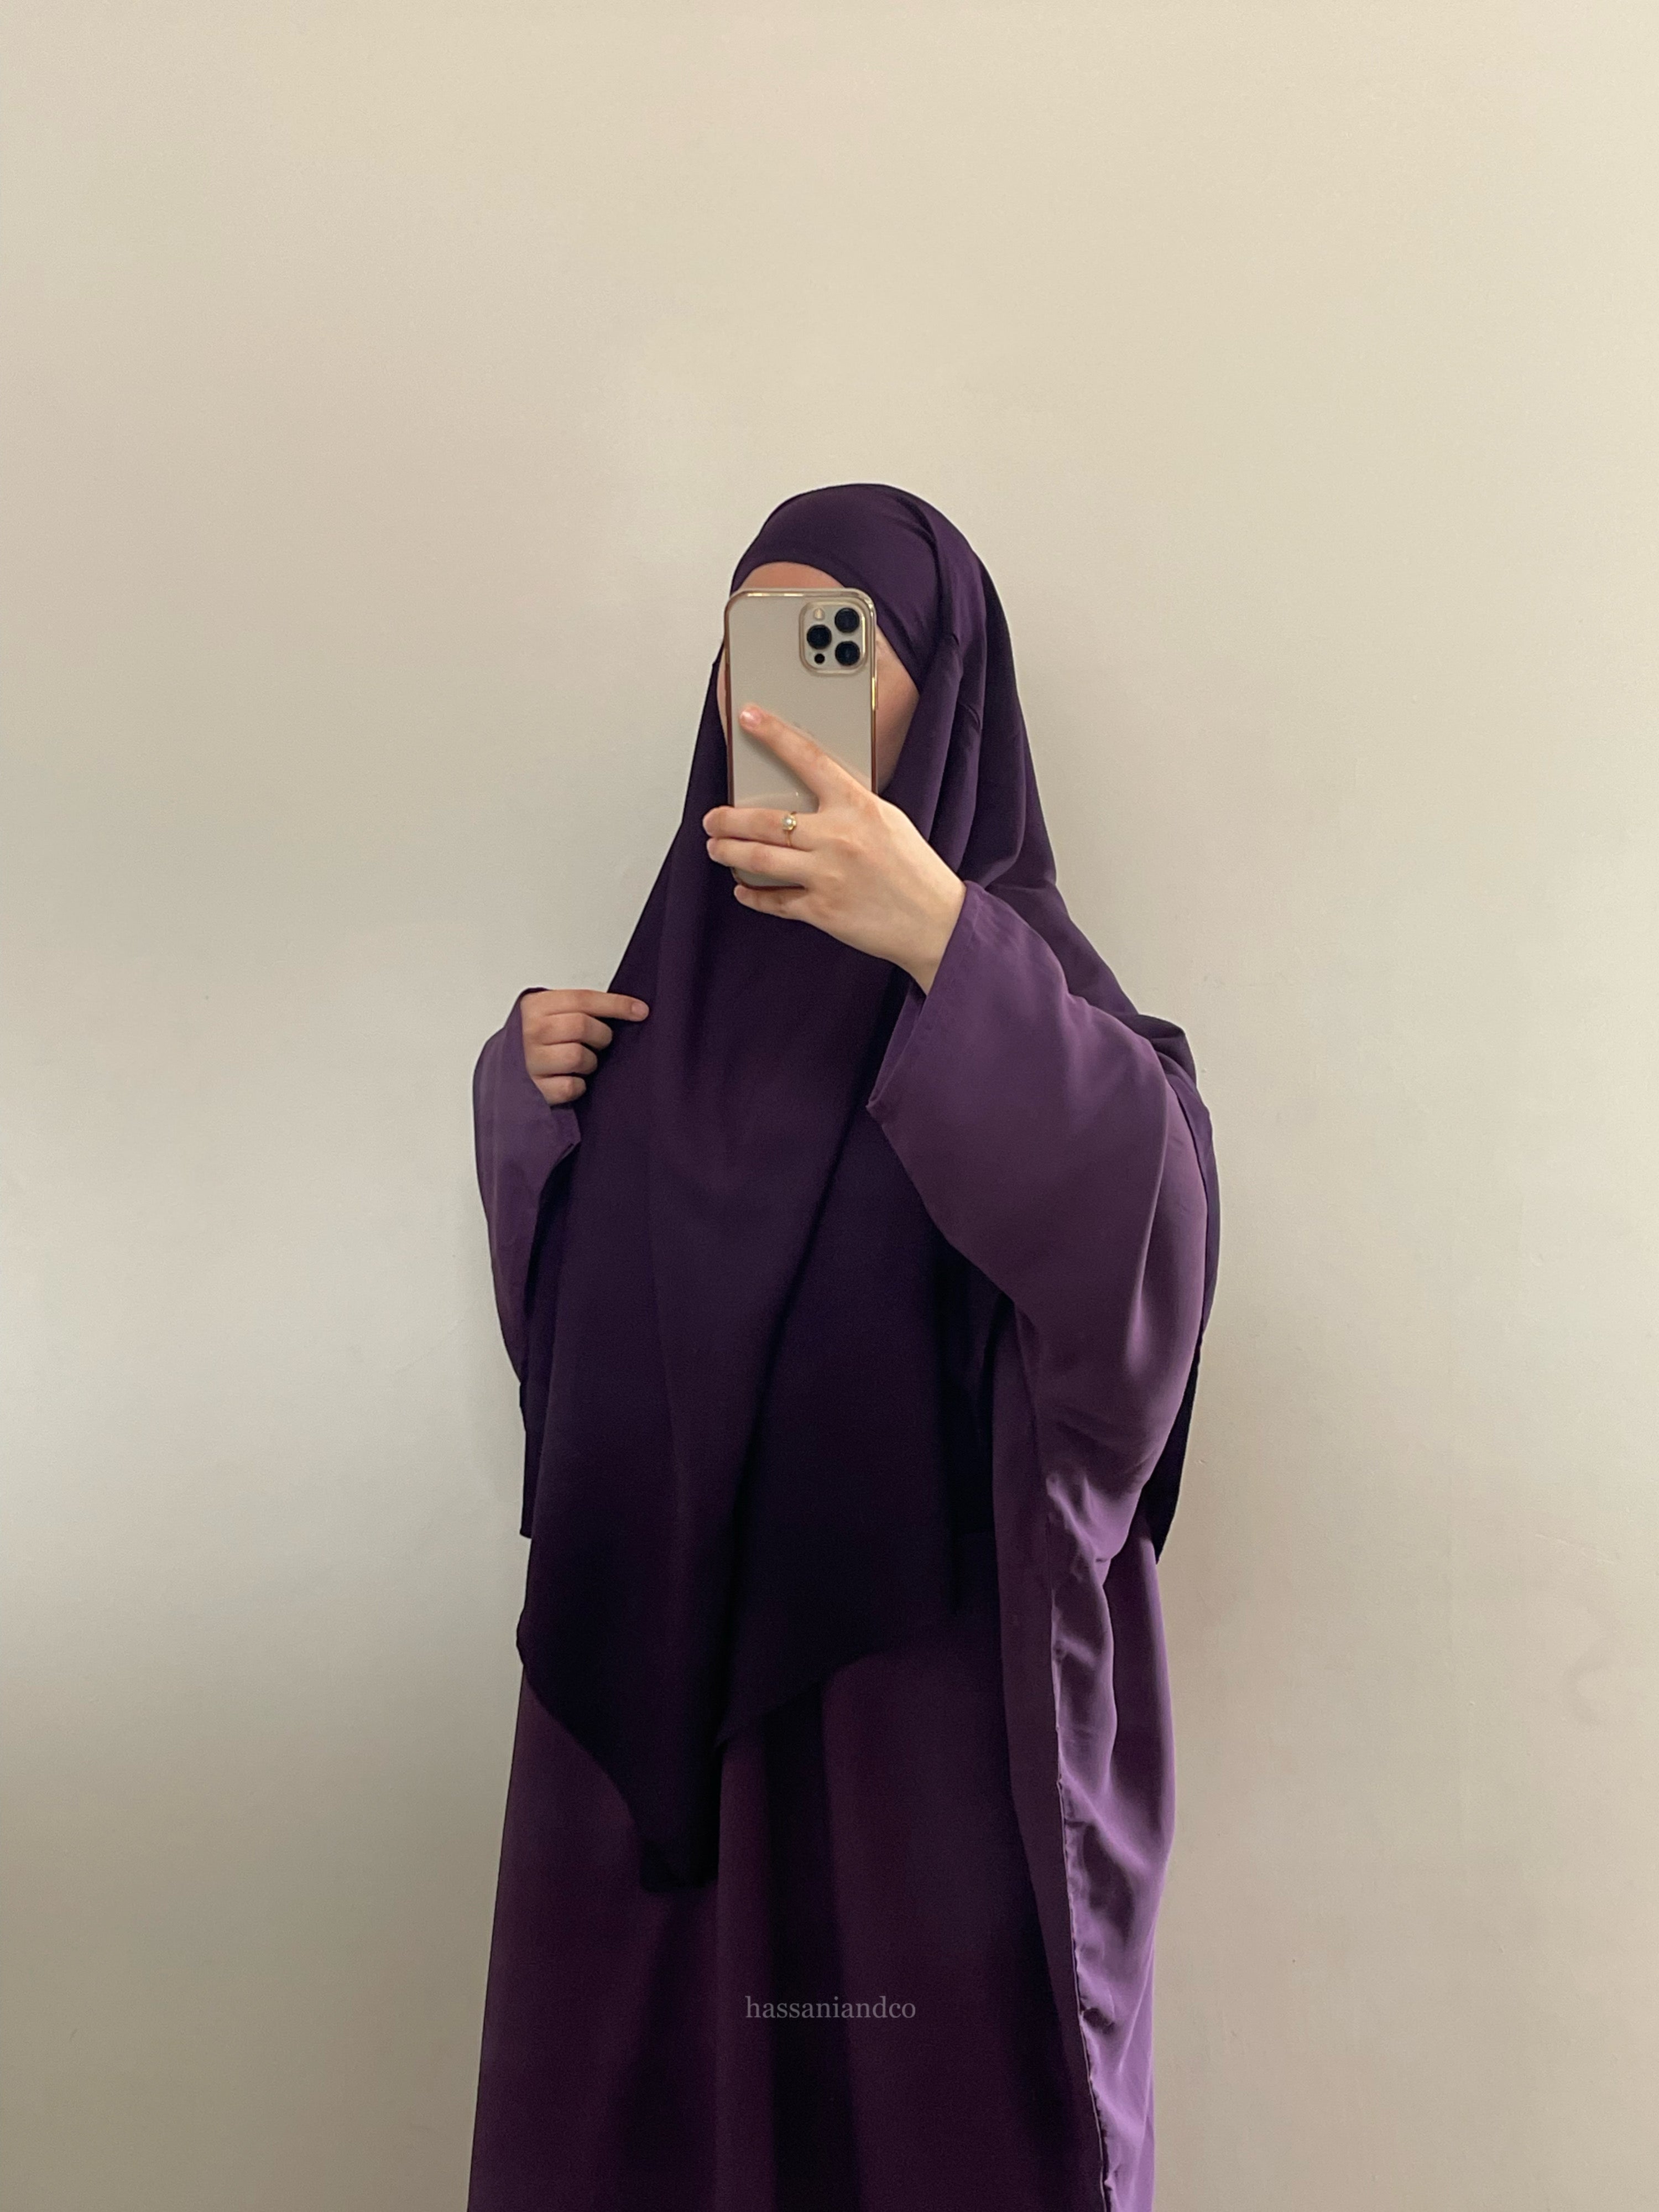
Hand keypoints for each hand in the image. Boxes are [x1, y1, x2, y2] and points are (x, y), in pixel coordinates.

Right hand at [520, 989, 648, 1105]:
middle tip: (597, 1042)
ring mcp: (530, 1060)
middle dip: (600, 1037)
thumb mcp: (552, 1013)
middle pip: (583, 1027)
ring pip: (579, 1057)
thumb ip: (581, 1008)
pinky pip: (572, 1086)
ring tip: (579, 1062)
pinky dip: (578, 1085)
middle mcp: (531, 1031)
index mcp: (537, 1005)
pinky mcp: (535, 1088)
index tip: (640, 1011)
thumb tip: (632, 1009)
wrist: (508, 1071)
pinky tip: (568, 1079)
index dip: (616, 1005)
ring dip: (589, 1063)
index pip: (583, 999)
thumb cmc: (538, 1040)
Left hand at [702, 704, 966, 991]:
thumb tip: (808, 797)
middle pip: (766, 820)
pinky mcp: (822, 911)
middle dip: (728, 819)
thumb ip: (849, 807)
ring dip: (729, 853)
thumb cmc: (914, 870)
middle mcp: (838, 838)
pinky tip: (743, 889)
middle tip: (712, 818)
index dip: (774, 734)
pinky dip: (753, 895)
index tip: (749, 718)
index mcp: (858, 806)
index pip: (808, 759)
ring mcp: (827, 875)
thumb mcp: (888, 820)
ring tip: (716, 848)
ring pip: (759, 859)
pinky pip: (774, 901)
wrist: (936, 922)